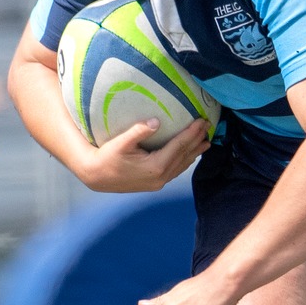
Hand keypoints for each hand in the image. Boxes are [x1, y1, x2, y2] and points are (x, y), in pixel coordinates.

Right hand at [74, 120, 209, 193]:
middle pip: (184, 155)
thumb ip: (139, 131)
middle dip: (197, 140)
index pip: (179, 146)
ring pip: (182, 165)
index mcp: (155, 166)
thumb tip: (156, 121)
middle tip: (209, 126)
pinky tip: (190, 155)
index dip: (192, 132)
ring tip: (206, 141)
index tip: (202, 120)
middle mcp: (161, 177)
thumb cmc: (106, 157)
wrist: (96, 177)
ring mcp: (159, 182)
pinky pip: (175, 171)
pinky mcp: (155, 184)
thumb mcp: (121, 143)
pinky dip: (185, 161)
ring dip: (194, 152)